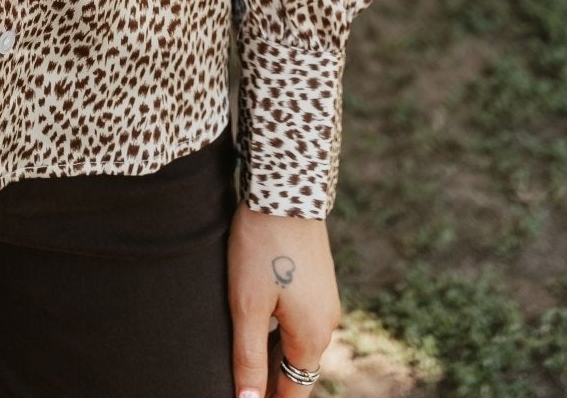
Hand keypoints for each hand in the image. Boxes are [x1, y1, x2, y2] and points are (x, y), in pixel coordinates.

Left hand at [227, 202, 340, 397]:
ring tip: (243, 360)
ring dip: (274, 354)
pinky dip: (280, 330)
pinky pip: (299, 318)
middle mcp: (326, 322)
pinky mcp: (317, 278)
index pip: (293, 390)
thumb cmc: (262, 247)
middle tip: (240, 383)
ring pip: (297, 341)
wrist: (285, 189)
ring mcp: (324, 299)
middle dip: (271, 380)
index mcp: (312, 336)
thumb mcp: (248, 305)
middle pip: (296, 367)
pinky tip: (258, 324)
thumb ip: (249, 357)